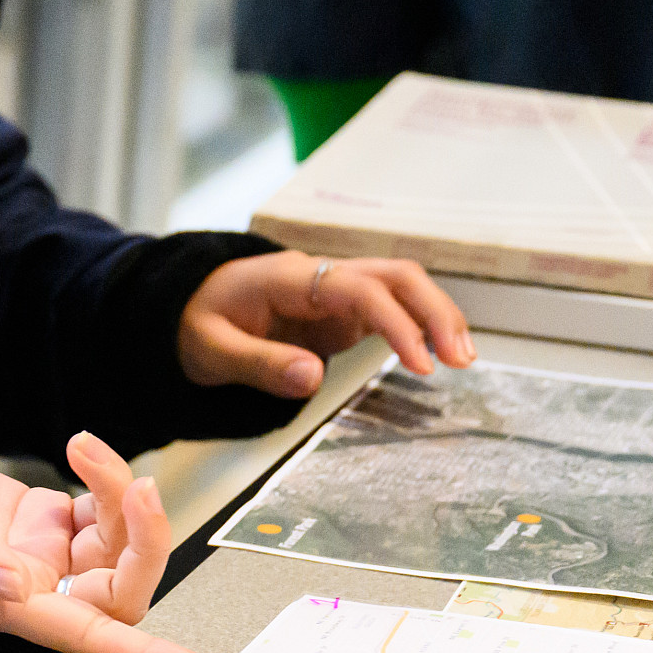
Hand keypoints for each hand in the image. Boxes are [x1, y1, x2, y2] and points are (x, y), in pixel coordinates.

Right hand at [0, 430, 215, 652]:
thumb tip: (14, 583)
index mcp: (2, 606)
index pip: (88, 637)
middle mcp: (30, 590)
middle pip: (120, 588)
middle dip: (145, 539)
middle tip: (137, 486)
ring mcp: (39, 556)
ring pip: (118, 545)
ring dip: (121, 497)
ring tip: (87, 450)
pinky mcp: (40, 522)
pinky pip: (99, 510)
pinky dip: (105, 478)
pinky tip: (81, 450)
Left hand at [178, 250, 474, 393]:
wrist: (188, 306)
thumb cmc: (197, 323)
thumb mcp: (211, 350)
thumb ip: (258, 363)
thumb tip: (312, 377)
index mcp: (290, 278)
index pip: (358, 289)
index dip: (395, 323)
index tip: (420, 364)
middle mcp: (322, 275)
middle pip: (396, 275)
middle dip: (435, 312)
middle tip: (460, 360)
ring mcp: (336, 291)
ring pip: (402, 287)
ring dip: (437, 317)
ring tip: (464, 360)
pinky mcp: (342, 310)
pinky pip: (392, 310)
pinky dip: (420, 328)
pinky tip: (440, 356)